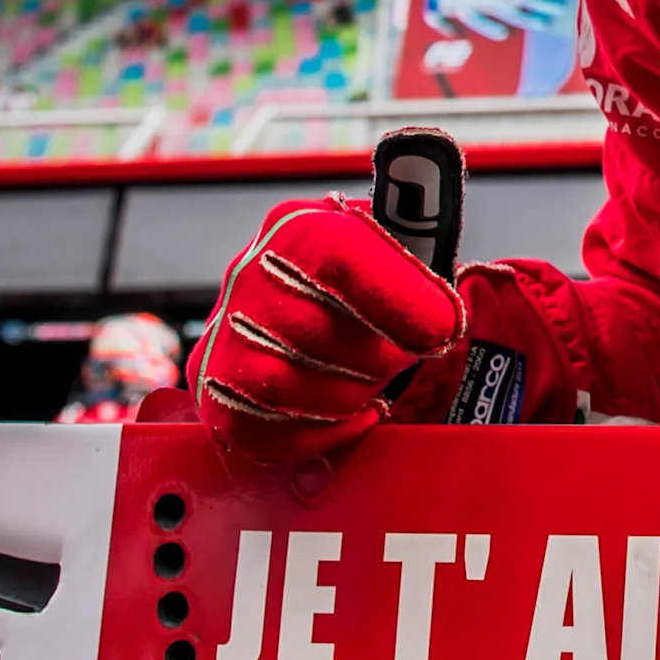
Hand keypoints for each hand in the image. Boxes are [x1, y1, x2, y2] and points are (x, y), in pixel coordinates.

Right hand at [191, 198, 464, 459]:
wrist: (303, 310)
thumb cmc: (363, 283)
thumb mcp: (393, 245)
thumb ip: (415, 242)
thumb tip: (437, 276)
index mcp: (300, 227)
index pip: (340, 254)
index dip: (400, 298)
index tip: (444, 328)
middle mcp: (251, 273)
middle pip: (318, 331)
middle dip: (384, 356)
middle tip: (407, 357)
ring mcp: (226, 332)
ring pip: (287, 384)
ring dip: (352, 394)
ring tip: (376, 382)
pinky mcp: (216, 388)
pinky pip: (260, 428)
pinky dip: (320, 433)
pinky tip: (355, 415)